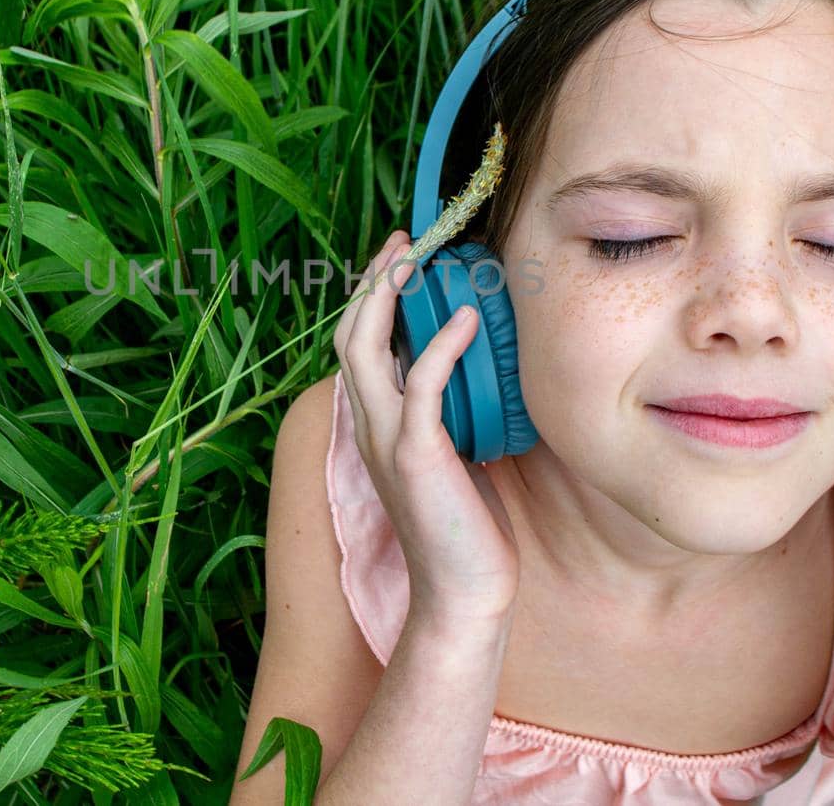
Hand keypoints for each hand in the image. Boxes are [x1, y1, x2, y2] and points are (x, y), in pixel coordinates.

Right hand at [332, 229, 520, 628]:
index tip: (401, 256)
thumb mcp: (457, 454)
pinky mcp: (416, 456)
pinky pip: (421, 386)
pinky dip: (440, 345)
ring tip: (417, 258)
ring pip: (366, 350)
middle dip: (372, 281)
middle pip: (350, 334)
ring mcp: (388, 440)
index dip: (372, 297)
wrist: (464, 593)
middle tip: (403, 240)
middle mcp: (371, 426)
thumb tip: (484, 367)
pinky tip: (464, 318)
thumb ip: (453, 412)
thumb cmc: (466, 527)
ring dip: (387, 297)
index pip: (359, 346)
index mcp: (377, 424)